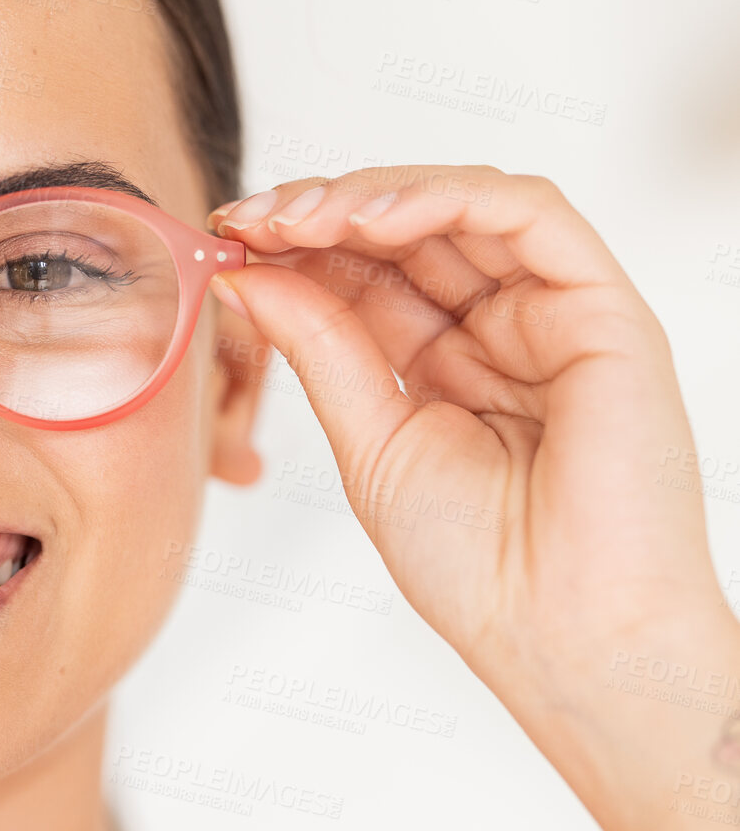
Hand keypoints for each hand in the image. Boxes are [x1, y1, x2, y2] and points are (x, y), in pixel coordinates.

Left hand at [205, 165, 738, 830]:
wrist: (559, 634)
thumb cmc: (478, 565)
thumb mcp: (367, 439)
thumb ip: (318, 345)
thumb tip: (245, 275)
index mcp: (442, 360)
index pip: (366, 268)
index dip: (296, 242)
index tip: (228, 238)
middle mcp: (499, 326)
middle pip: (406, 226)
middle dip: (318, 210)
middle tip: (249, 220)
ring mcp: (551, 312)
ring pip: (461, 203)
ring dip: (368, 195)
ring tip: (296, 217)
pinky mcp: (602, 307)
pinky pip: (529, 214)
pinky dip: (445, 198)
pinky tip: (369, 219)